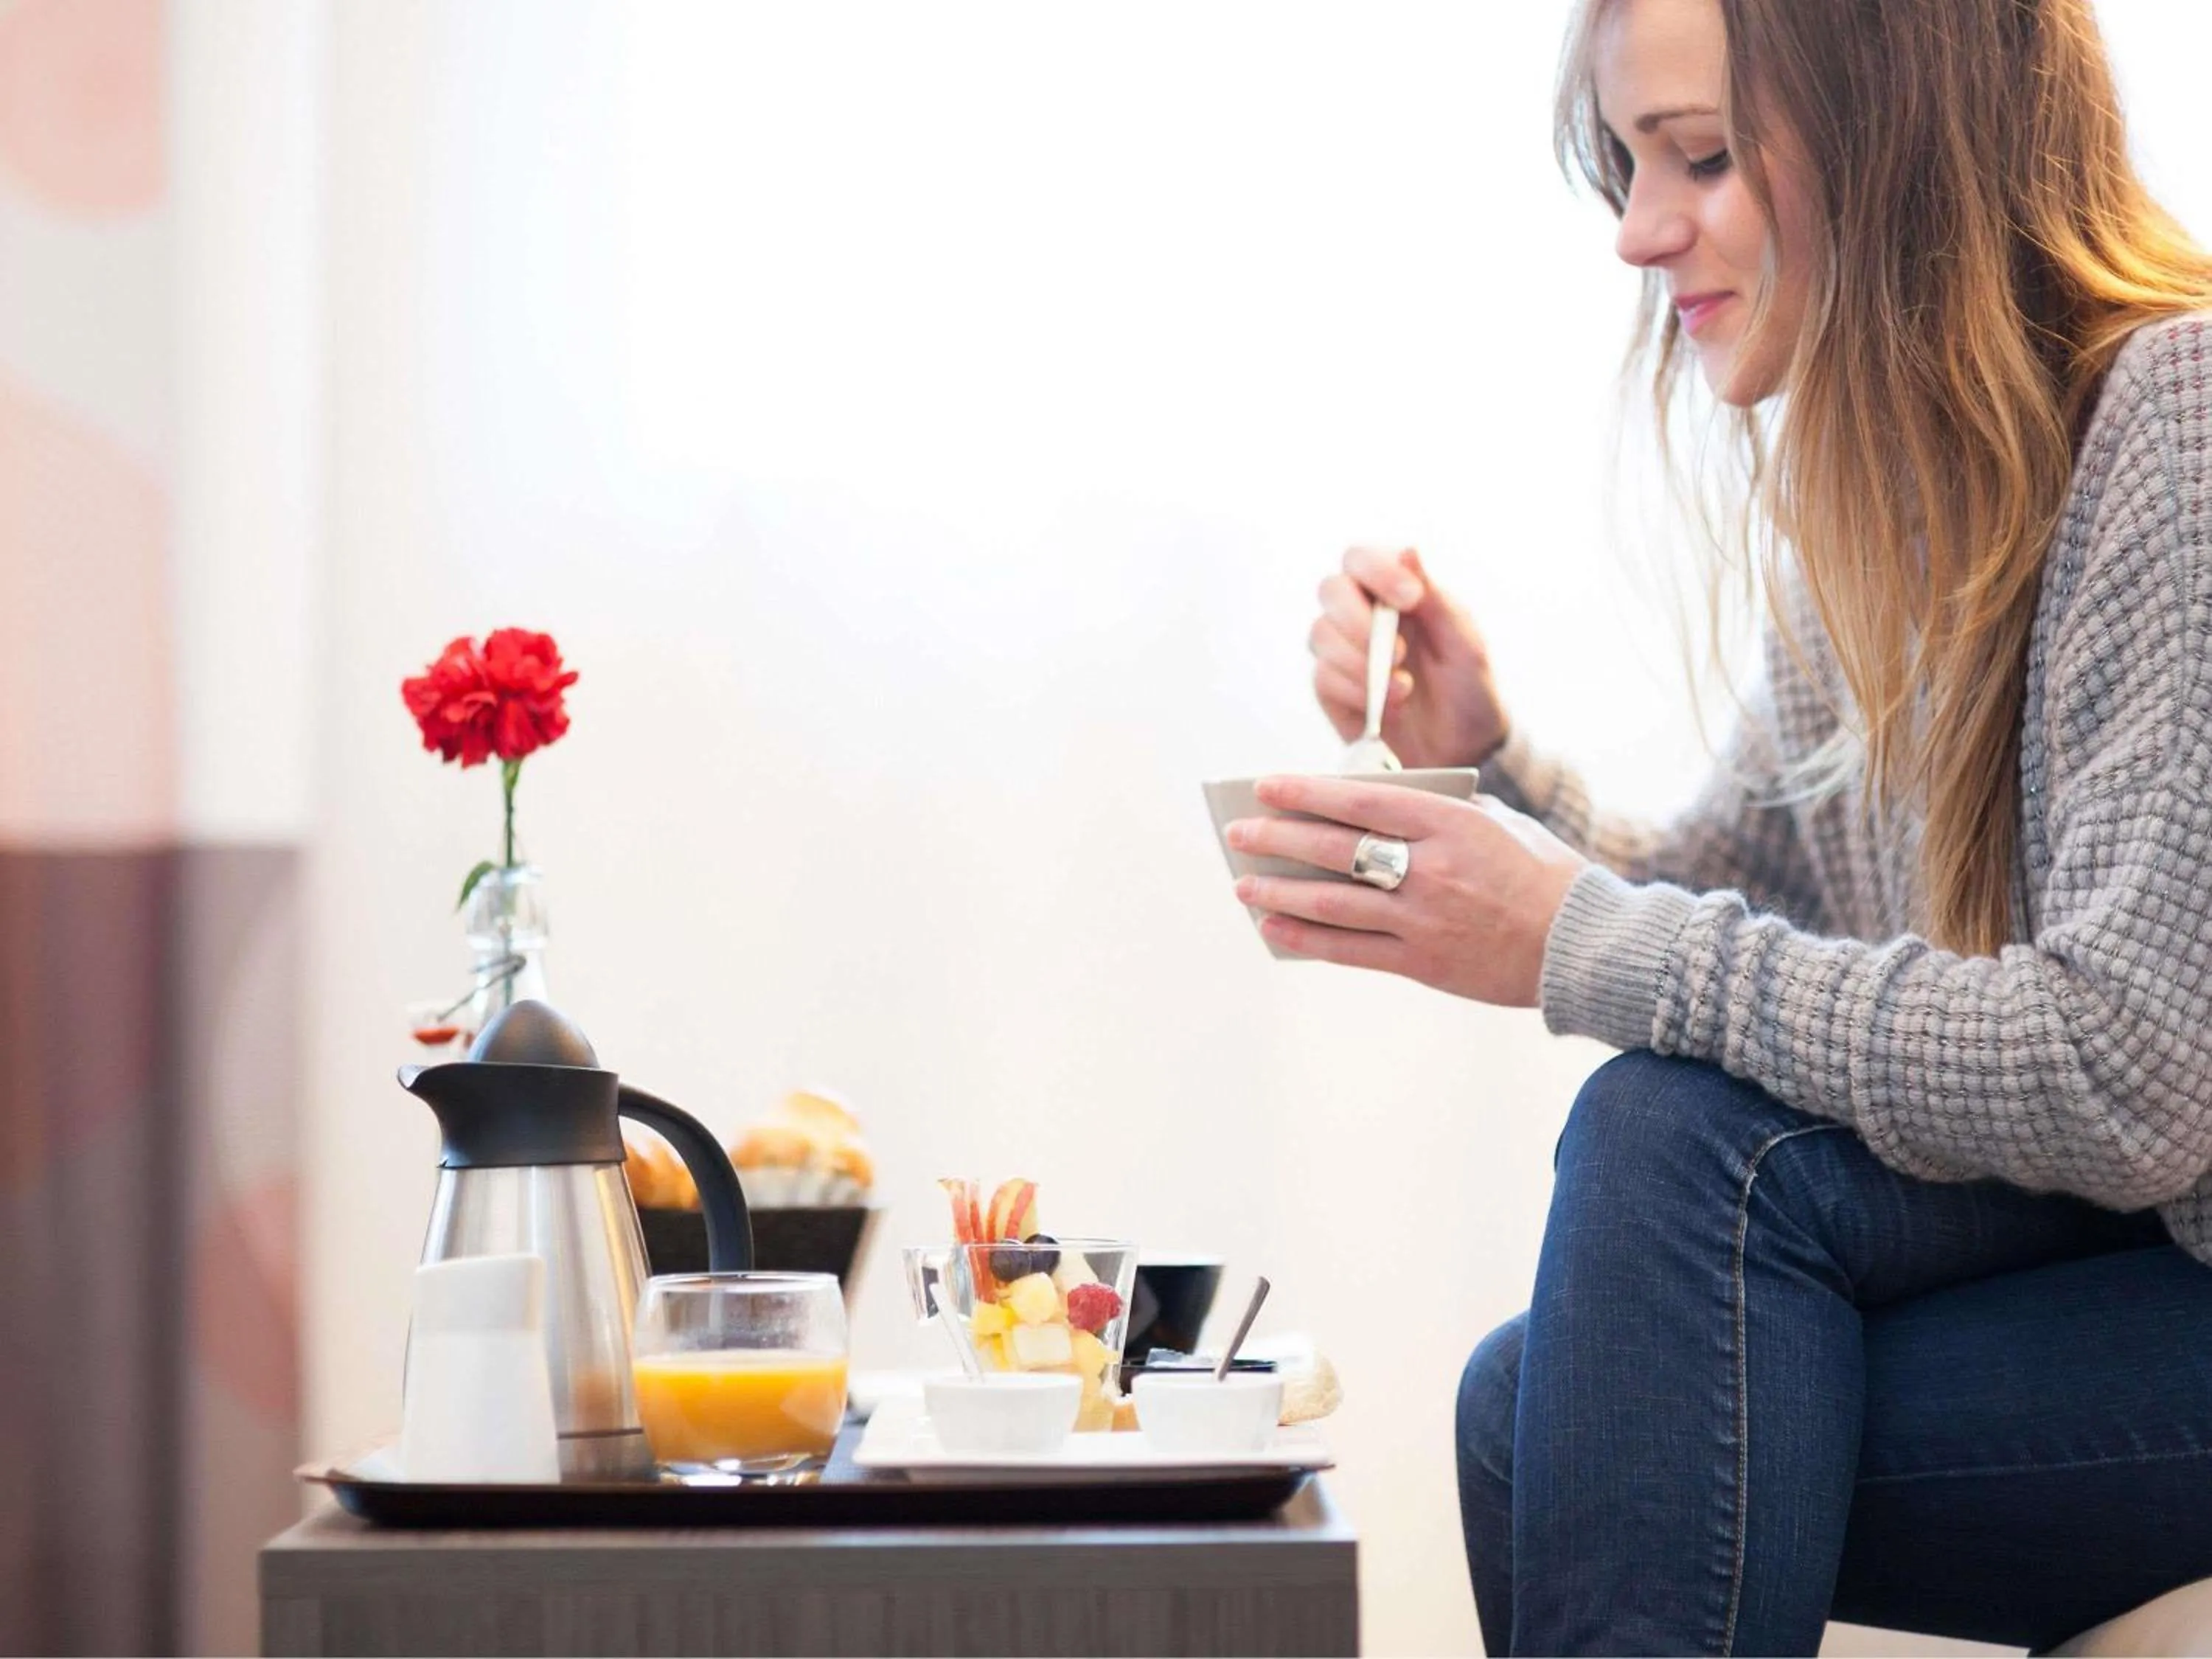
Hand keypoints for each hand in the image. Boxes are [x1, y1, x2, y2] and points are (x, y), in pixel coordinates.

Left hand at [1226, 777, 1587, 1005]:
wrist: (1583, 945)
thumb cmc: (1540, 874)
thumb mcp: (1497, 824)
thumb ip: (1440, 811)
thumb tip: (1375, 803)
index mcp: (1451, 824)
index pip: (1361, 799)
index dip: (1306, 792)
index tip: (1265, 786)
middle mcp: (1432, 869)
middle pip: (1336, 849)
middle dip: (1277, 839)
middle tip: (1238, 833)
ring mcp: (1424, 919)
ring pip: (1333, 902)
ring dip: (1279, 891)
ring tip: (1243, 883)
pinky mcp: (1423, 963)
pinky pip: (1350, 950)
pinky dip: (1306, 936)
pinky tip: (1274, 926)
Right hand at [1311, 547, 1509, 769]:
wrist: (1461, 748)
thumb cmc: (1468, 687)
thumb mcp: (1464, 641)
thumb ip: (1435, 597)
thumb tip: (1409, 551)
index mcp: (1394, 589)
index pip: (1362, 558)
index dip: (1377, 571)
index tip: (1411, 599)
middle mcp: (1361, 613)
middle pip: (1330, 590)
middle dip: (1359, 621)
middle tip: (1399, 653)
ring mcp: (1342, 649)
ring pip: (1321, 634)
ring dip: (1362, 664)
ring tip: (1403, 689)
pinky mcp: (1330, 686)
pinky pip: (1324, 677)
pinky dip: (1356, 693)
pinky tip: (1388, 708)